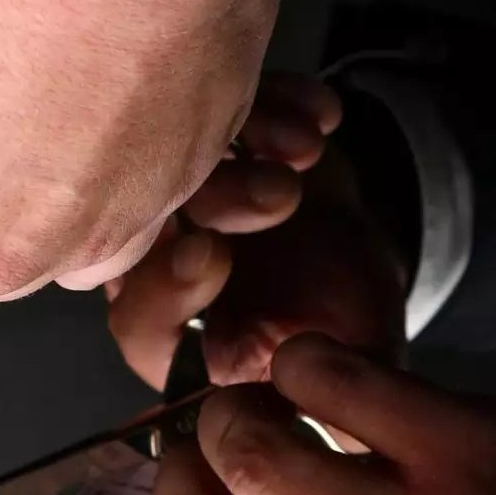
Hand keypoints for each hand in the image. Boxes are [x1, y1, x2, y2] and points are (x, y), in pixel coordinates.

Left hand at [107, 74, 403, 390]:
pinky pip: (230, 101)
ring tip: (305, 151)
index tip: (207, 256)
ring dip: (245, 141)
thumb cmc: (339, 332)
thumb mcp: (334, 377)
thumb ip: (299, 393)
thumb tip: (251, 390)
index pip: (138, 318)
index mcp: (168, 330)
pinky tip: (320, 113)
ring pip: (183, 150)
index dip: (164, 289)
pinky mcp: (213, 131)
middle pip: (152, 221)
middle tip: (275, 195)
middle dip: (215, 199)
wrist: (356, 263)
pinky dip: (277, 101)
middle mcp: (154, 255)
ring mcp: (179, 188)